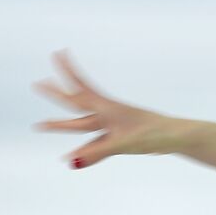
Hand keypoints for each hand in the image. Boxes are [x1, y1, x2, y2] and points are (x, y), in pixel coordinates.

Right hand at [34, 51, 180, 167]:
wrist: (177, 136)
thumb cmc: (154, 135)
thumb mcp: (124, 143)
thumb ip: (97, 153)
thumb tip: (70, 161)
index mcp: (108, 109)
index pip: (80, 89)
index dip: (68, 71)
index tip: (58, 53)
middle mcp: (108, 113)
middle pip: (76, 103)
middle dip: (57, 93)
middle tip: (38, 83)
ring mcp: (114, 125)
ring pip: (83, 124)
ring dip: (64, 125)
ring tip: (44, 124)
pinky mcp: (121, 136)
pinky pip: (96, 142)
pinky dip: (85, 149)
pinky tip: (76, 157)